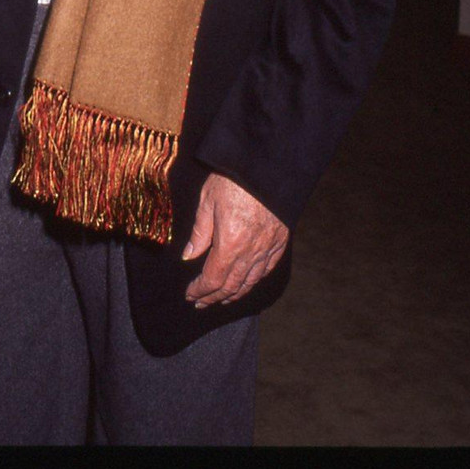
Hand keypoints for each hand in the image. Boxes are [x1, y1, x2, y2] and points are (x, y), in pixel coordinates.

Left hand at [183, 173, 288, 308]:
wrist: (268, 165)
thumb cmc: (234, 178)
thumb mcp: (207, 200)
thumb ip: (199, 232)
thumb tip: (189, 256)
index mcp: (230, 244)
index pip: (213, 279)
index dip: (201, 290)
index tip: (190, 295)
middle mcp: (250, 252)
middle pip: (231, 285)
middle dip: (214, 297)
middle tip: (201, 302)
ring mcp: (268, 248)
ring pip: (250, 281)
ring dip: (234, 293)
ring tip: (222, 299)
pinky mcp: (280, 242)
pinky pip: (266, 269)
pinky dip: (254, 281)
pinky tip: (247, 283)